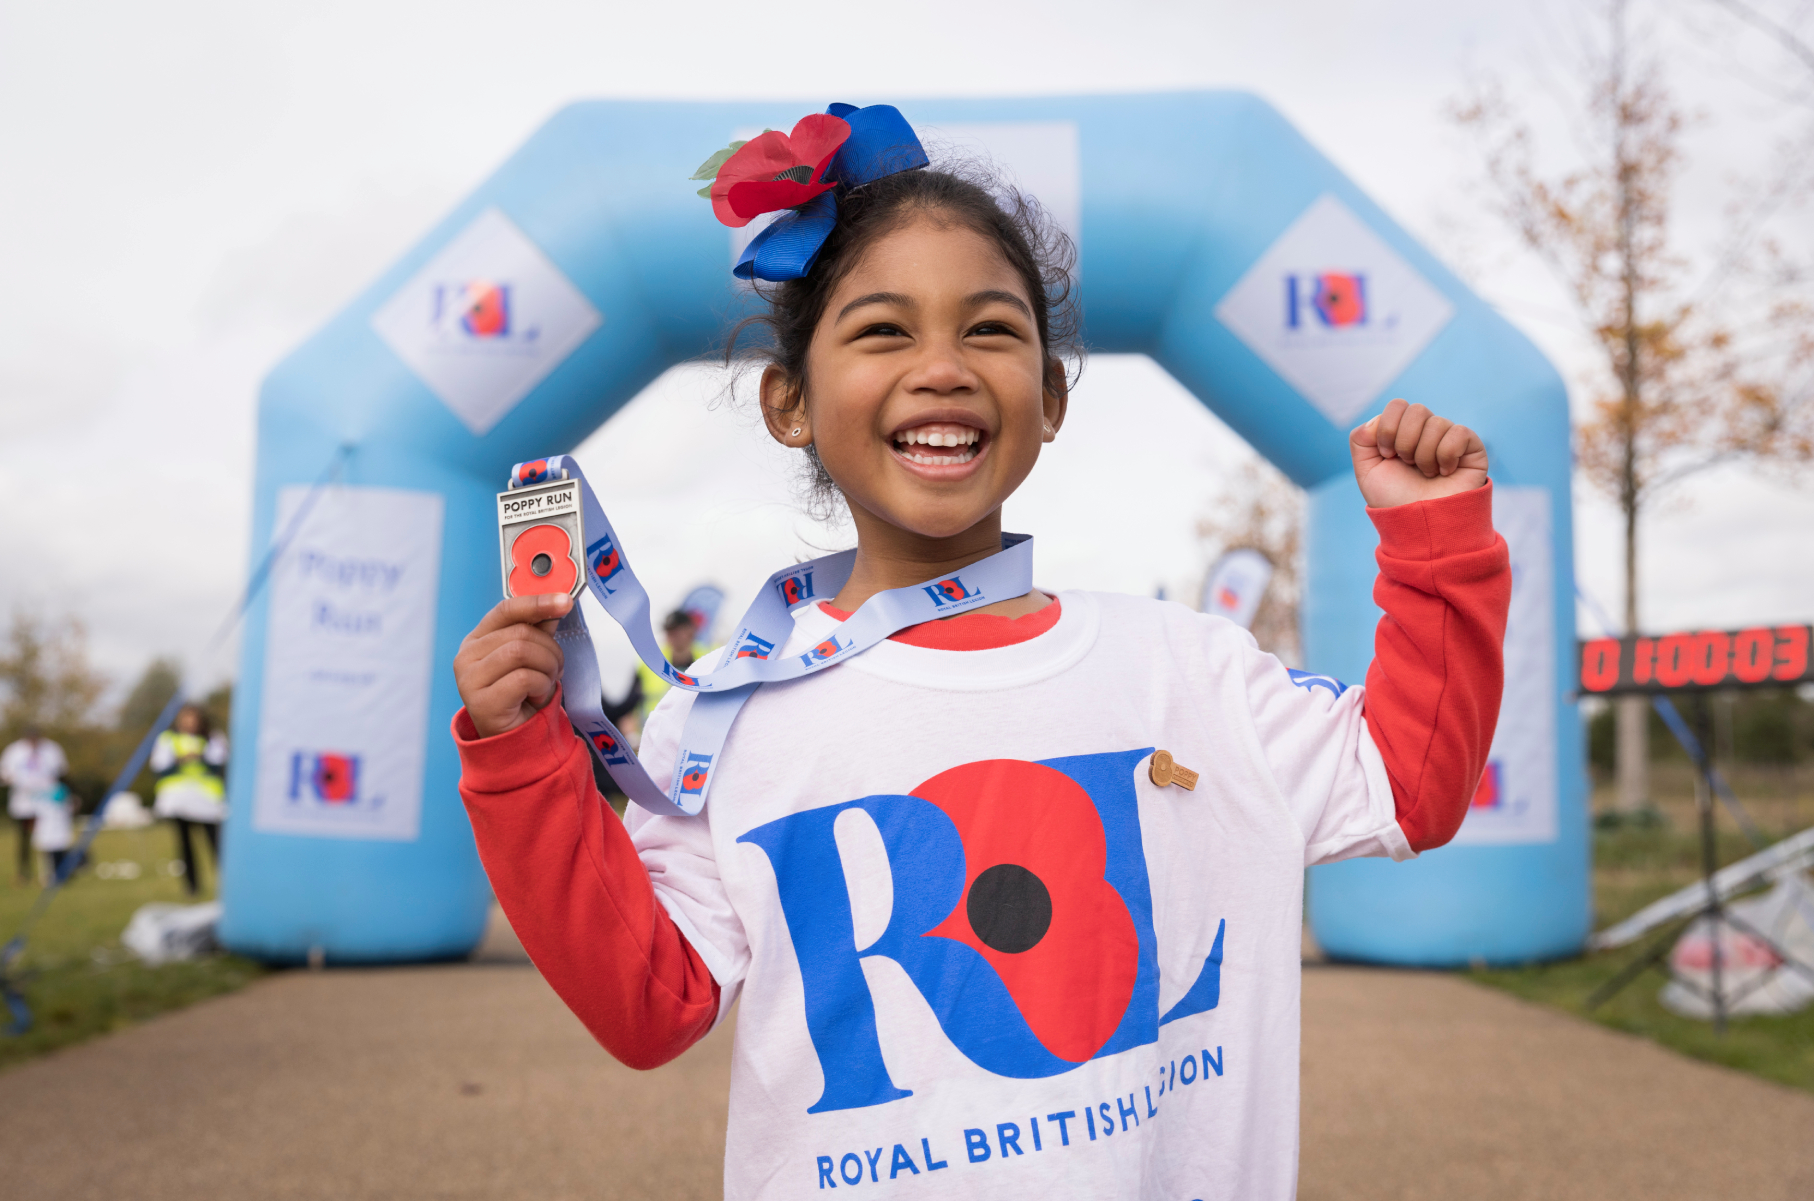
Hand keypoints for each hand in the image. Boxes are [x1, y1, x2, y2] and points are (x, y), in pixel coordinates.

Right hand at [454, 593, 572, 738]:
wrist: (515, 739)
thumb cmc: (523, 695)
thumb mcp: (533, 657)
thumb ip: (540, 629)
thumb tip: (559, 601)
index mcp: (477, 639)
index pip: (506, 609)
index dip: (538, 602)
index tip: (566, 600)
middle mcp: (466, 656)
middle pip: (521, 633)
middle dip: (550, 650)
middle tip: (556, 669)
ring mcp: (469, 680)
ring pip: (523, 652)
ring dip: (547, 668)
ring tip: (545, 684)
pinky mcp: (480, 702)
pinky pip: (524, 678)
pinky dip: (541, 687)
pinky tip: (536, 699)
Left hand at [1349, 399, 1487, 507]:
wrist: (1420, 523)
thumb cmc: (1395, 499)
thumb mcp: (1366, 470)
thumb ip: (1360, 439)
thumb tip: (1376, 419)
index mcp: (1404, 431)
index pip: (1398, 405)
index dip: (1388, 429)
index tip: (1387, 455)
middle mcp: (1428, 431)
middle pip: (1417, 410)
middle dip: (1405, 441)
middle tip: (1407, 464)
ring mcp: (1450, 438)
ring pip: (1437, 423)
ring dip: (1424, 455)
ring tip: (1427, 474)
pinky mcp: (1472, 448)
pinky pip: (1459, 433)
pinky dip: (1446, 456)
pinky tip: (1445, 473)